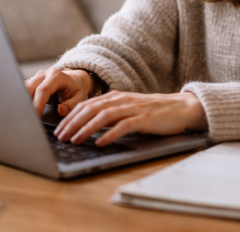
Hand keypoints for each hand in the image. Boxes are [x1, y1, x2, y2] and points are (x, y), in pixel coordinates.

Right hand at [24, 68, 93, 116]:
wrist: (73, 81)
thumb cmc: (75, 90)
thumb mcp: (80, 97)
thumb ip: (72, 105)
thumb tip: (61, 110)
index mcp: (56, 76)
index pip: (43, 90)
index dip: (38, 104)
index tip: (36, 117)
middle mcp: (44, 74)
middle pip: (29, 88)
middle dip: (27, 104)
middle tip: (27, 119)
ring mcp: (36, 77)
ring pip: (23, 89)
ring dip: (22, 102)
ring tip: (23, 116)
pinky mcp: (31, 82)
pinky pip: (22, 90)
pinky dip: (21, 100)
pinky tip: (21, 111)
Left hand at [54, 90, 207, 146]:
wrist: (180, 108)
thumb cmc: (152, 112)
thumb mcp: (127, 110)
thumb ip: (110, 115)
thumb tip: (87, 127)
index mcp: (114, 97)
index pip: (86, 105)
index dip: (70, 117)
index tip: (58, 130)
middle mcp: (121, 100)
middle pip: (91, 109)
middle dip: (73, 123)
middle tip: (60, 137)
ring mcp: (132, 108)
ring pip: (104, 116)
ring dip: (86, 128)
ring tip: (75, 140)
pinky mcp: (144, 118)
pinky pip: (123, 126)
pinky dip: (110, 134)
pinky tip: (100, 143)